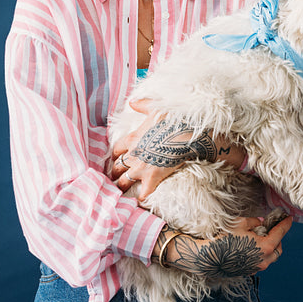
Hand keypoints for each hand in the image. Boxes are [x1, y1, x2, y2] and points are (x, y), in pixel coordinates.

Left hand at [108, 100, 245, 202]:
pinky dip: (140, 198)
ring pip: (124, 181)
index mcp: (132, 139)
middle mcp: (133, 155)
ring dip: (122, 186)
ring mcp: (141, 169)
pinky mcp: (152, 179)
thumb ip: (143, 105)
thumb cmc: (173, 121)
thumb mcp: (157, 108)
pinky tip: (140, 199)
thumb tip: (132, 102)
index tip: (117, 157)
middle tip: (115, 176)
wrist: (187, 136)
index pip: (116, 149)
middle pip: (117, 166)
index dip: (116, 154)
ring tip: (121, 190)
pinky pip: (142, 193)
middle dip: (116, 171)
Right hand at [156, 216, 292, 280]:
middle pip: (279, 249)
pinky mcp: (248, 273)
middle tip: (272, 228)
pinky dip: (261, 255)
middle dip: (278, 238)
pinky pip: (260, 263)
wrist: (208, 257)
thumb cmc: (224, 239)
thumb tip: (261, 222)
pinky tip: (252, 248)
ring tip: (261, 238)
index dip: (285, 224)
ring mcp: (256, 268)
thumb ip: (254, 222)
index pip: (281, 233)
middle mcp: (264, 260)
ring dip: (270, 248)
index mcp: (265, 247)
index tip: (289, 218)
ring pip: (271, 258)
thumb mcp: (240, 223)